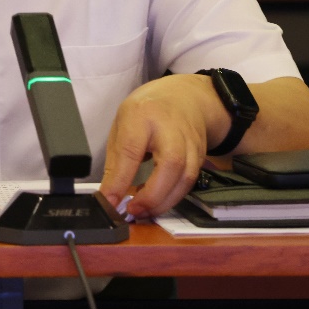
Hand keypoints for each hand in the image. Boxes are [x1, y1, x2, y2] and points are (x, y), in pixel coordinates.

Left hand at [99, 74, 212, 218]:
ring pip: (185, 177)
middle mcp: (170, 128)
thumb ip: (116, 160)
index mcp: (142, 115)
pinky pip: (190, 182)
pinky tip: (158, 202)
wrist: (185, 97)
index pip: (131, 150)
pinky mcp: (200, 156)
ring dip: (164, 201)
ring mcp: (190, 142)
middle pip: (170, 164)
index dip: (120, 179)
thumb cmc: (147, 112)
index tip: (110, 200)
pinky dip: (173, 197)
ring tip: (143, 211)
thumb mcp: (122, 125)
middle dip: (152, 195)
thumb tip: (108, 194)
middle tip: (132, 210)